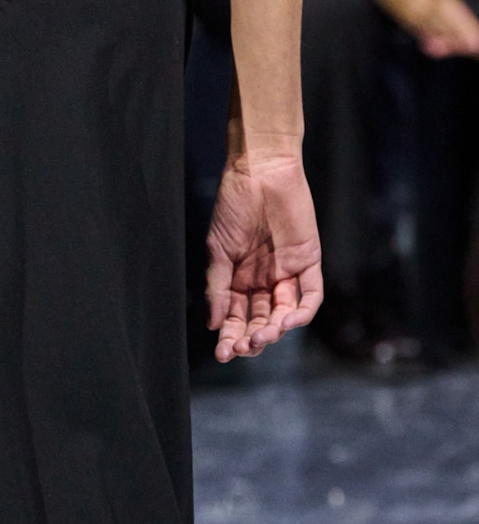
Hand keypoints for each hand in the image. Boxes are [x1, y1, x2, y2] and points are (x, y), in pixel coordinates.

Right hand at [206, 151, 322, 362]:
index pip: (235, 316)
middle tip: (244, 346)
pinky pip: (311, 294)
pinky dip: (302, 312)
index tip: (223, 353)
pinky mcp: (308, 262)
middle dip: (251, 337)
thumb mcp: (218, 248)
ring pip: (284, 313)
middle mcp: (262, 279)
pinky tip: (286, 320)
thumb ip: (217, 285)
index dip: (229, 336)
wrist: (260, 170)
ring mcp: (286, 272)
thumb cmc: (233, 205)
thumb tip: (213, 323)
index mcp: (237, 277)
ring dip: (274, 329)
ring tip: (263, 335)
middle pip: (259, 319)